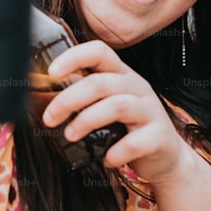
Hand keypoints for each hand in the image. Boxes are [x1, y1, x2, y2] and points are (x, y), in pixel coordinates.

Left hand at [41, 40, 196, 184]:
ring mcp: (151, 111)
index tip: (52, 72)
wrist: (167, 158)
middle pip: (100, 82)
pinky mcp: (159, 137)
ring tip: (70, 135)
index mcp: (123, 76)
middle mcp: (138, 88)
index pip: (100, 51)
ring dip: (86, 121)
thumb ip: (87, 99)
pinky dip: (115, 153)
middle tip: (49, 119)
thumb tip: (43, 101)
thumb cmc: (130, 130)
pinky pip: (133, 142)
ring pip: (116, 106)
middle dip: (68, 100)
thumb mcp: (110, 107)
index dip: (74, 57)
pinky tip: (107, 159)